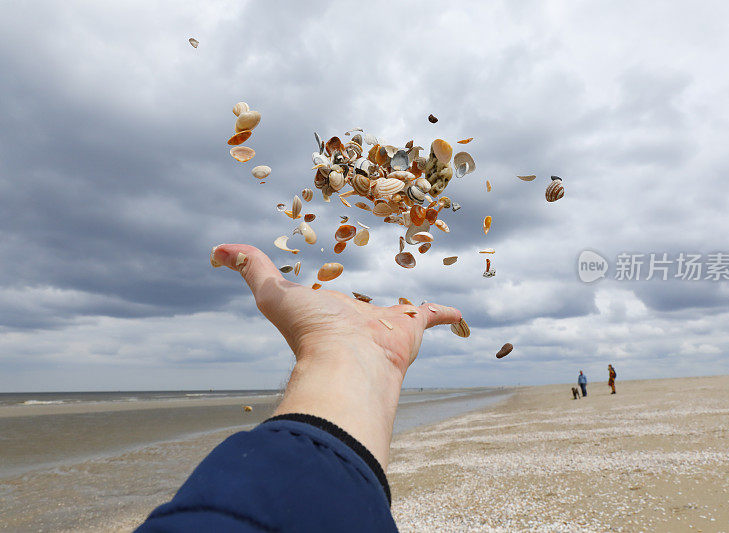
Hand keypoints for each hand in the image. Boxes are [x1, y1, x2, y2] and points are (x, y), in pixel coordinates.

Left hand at [211, 244, 460, 374]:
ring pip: (402, 314)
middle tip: (374, 300)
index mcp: (329, 313)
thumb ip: (251, 268)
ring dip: (409, 311)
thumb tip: (216, 250)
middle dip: (371, 307)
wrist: (349, 360)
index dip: (329, 293)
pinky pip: (433, 317)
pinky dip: (445, 315)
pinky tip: (457, 313)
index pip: (329, 300)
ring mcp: (388, 326)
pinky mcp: (413, 326)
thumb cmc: (310, 330)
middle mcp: (359, 321)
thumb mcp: (272, 293)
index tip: (330, 288)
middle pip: (367, 310)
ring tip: (414, 307)